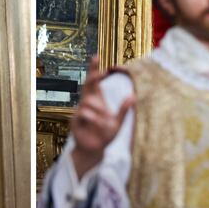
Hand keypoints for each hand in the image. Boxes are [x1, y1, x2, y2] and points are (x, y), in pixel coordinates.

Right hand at [69, 56, 134, 178]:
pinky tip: (99, 124)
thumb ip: (123, 110)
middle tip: (101, 72)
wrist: (95, 151)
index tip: (96, 56)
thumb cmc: (104, 135)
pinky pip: (84, 113)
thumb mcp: (117, 123)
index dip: (94, 69)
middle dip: (93, 76)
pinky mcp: (75, 121)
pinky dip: (94, 118)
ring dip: (99, 109)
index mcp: (97, 100)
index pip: (94, 81)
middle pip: (87, 85)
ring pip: (88, 102)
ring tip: (106, 120)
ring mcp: (80, 111)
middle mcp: (87, 103)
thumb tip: (133, 96)